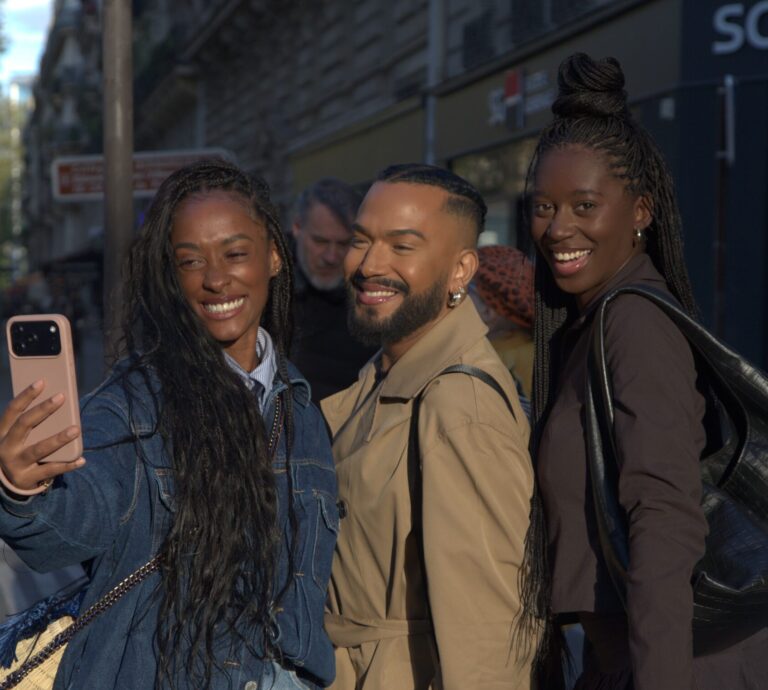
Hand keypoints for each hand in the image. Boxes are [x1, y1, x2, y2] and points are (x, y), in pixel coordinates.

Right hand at [0, 380, 84, 494]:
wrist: (8, 482)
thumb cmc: (19, 450)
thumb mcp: (17, 436)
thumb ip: (32, 423)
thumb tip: (58, 400)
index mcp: (3, 432)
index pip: (13, 410)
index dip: (26, 395)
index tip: (42, 381)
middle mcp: (6, 447)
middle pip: (24, 424)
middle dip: (43, 409)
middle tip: (62, 396)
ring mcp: (15, 464)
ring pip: (39, 449)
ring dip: (58, 438)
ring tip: (76, 429)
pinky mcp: (27, 478)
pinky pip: (50, 470)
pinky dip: (68, 465)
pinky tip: (82, 459)